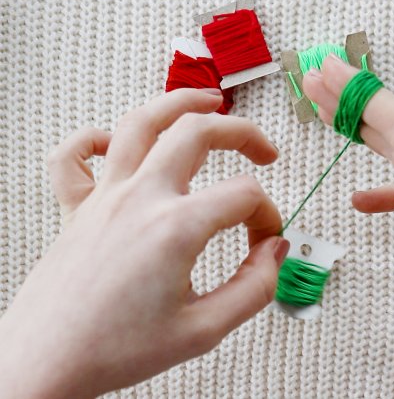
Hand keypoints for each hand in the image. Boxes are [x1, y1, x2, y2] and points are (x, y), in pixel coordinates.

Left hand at [0, 88, 289, 397]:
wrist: (46, 365)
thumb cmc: (114, 351)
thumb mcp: (203, 331)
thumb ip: (254, 288)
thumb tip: (274, 252)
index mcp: (174, 228)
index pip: (243, 198)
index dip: (267, 216)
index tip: (266, 241)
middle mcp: (139, 199)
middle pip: (197, 132)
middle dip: (242, 132)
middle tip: (262, 149)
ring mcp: (103, 198)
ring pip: (139, 123)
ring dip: (178, 103)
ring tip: (206, 101)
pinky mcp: (76, 208)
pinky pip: (73, 156)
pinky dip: (93, 139)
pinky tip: (114, 142)